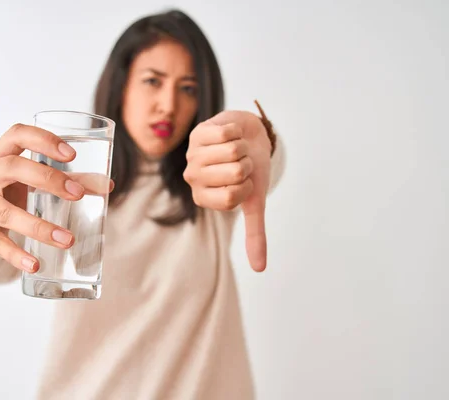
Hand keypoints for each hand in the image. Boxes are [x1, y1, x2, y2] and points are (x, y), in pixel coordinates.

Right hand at [0, 123, 112, 272]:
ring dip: (39, 227)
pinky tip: (35, 264)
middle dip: (48, 179)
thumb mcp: (28, 181)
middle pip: (11, 168)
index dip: (43, 140)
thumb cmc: (6, 193)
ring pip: (4, 212)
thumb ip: (66, 181)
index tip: (72, 155)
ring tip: (68, 240)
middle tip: (78, 195)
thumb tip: (108, 186)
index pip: (17, 135)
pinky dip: (16, 254)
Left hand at [183, 110, 271, 271]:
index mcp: (203, 198)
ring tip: (235, 150)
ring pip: (232, 152)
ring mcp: (192, 154)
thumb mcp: (254, 202)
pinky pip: (228, 133)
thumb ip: (254, 234)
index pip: (232, 198)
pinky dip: (237, 133)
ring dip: (242, 148)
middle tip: (239, 163)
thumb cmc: (250, 170)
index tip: (243, 182)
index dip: (246, 187)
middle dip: (246, 165)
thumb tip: (260, 269)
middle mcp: (192, 178)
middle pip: (234, 173)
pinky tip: (230, 136)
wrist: (248, 138)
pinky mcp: (197, 132)